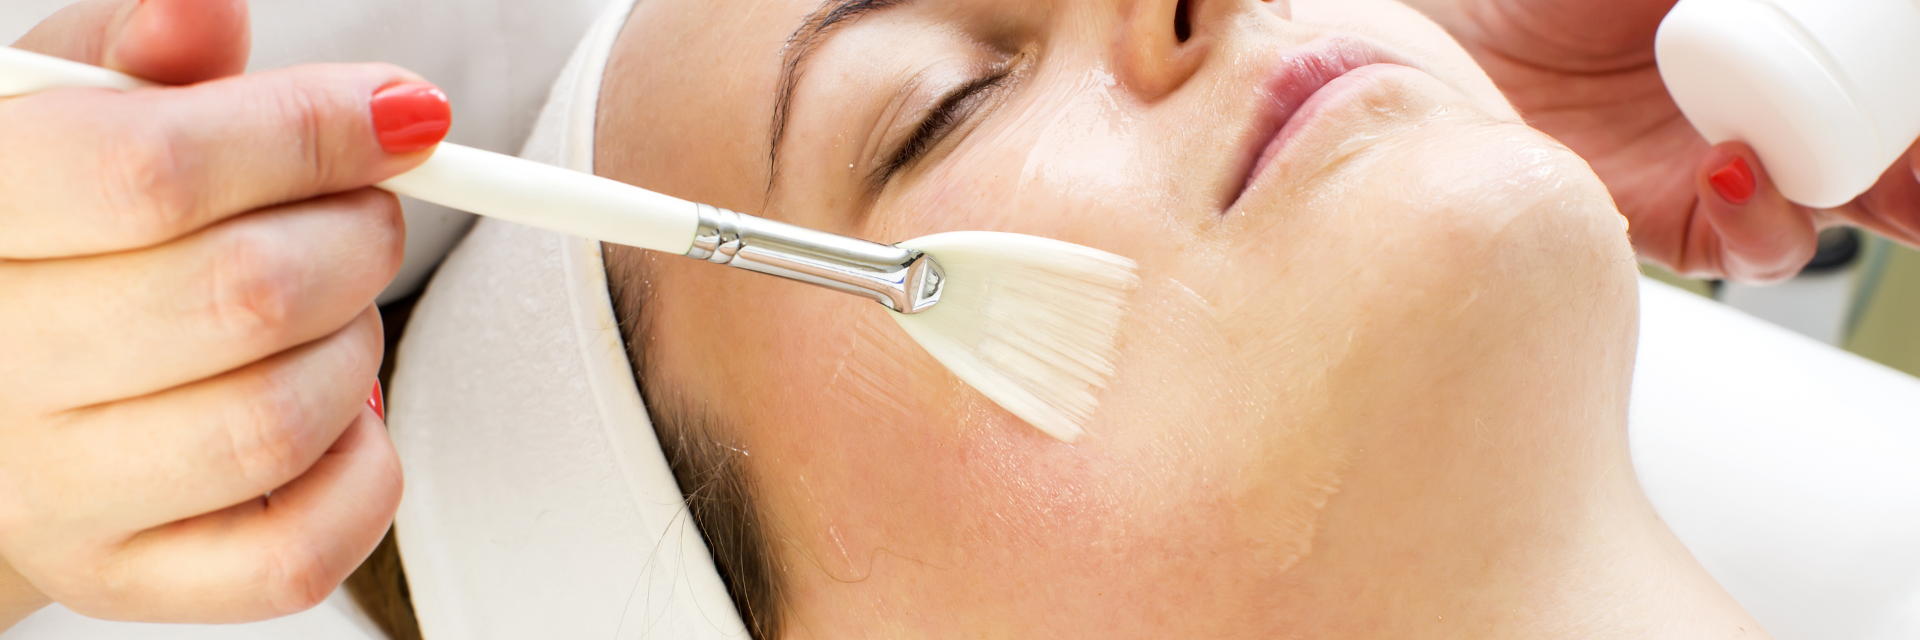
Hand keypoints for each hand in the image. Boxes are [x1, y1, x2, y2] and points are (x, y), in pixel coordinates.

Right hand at [0, 0, 444, 626]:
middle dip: (357, 232)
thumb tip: (205, 7)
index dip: (310, 132)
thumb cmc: (48, 233)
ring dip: (359, 343)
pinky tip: (334, 407)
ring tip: (334, 304)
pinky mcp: (128, 578)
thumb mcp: (58, 113)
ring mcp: (54, 497)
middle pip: (246, 295)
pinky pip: (299, 550)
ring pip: (284, 420)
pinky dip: (362, 468)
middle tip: (365, 209)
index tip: (400, 114)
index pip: (155, 173)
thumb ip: (139, 57)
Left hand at [1399, 0, 1919, 281]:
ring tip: (1892, 174)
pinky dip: (1760, 216)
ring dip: (1881, 194)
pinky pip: (1751, 248)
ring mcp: (1730, 176)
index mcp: (1788, 41)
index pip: (1884, 86)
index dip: (1913, 96)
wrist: (1447, 40)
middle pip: (1888, 158)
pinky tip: (1731, 166)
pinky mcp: (1675, 229)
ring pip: (1839, 208)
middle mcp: (1772, 114)